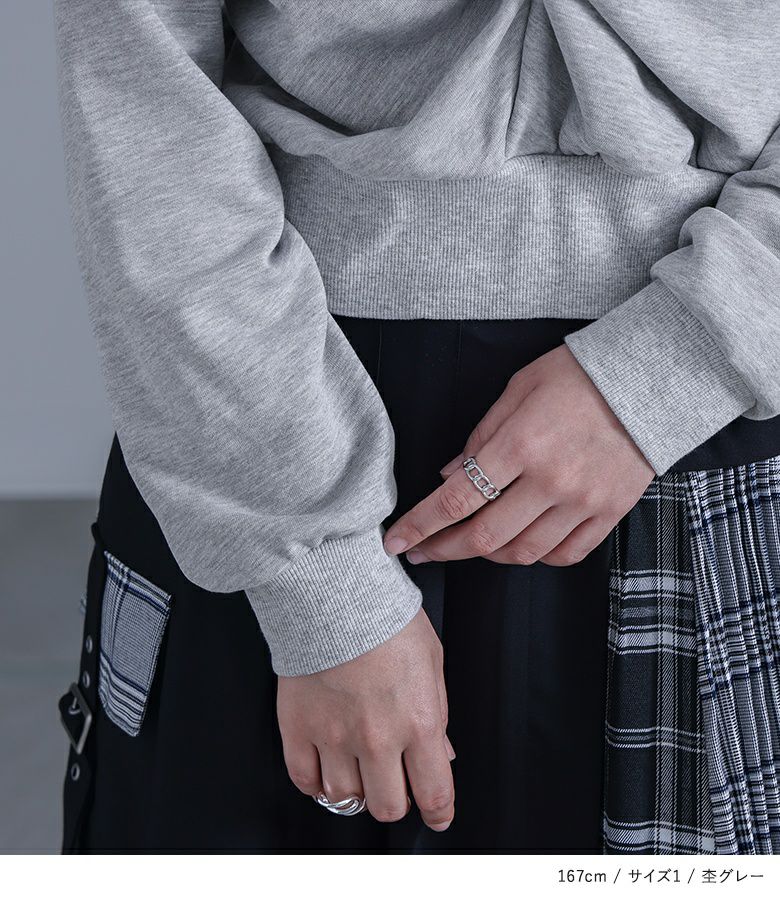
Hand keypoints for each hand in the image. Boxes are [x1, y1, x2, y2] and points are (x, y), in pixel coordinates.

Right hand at [277, 608, 455, 829]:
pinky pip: (304, 779)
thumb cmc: (384, 617)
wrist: (334, 591)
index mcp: (417, 721)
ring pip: (344, 798)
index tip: (437, 815)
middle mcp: (377, 738)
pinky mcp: (298, 728)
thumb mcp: (431, 660)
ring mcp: (334, 737)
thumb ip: (438, 712)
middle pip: (387, 806)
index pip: (434, 792)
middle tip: (394, 783)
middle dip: (395, 800)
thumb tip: (442, 752)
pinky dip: (316, 782)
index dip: (438, 813)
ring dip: (355, 790)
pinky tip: (325, 768)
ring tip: (358, 769)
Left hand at [382, 344, 654, 565]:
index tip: (396, 541)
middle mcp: (551, 481)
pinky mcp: (610, 513)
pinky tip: (521, 544)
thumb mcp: (517, 390)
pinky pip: (565, 554)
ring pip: (523, 553)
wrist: (649, 379)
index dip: (420, 525)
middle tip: (423, 551)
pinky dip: (536, 557)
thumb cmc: (576, 376)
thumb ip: (480, 437)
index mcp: (521, 445)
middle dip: (443, 550)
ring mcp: (583, 501)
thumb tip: (448, 476)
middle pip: (484, 537)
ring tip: (470, 544)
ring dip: (487, 555)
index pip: (457, 499)